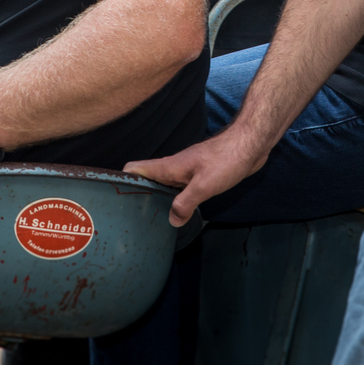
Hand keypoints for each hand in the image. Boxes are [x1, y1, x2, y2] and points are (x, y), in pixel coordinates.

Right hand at [125, 126, 271, 226]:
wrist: (250, 144)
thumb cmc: (226, 160)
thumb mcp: (204, 186)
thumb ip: (185, 203)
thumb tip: (171, 220)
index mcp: (169, 167)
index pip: (135, 169)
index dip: (120, 180)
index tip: (113, 198)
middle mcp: (174, 168)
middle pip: (146, 179)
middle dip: (137, 195)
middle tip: (132, 218)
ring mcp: (187, 171)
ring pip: (164, 185)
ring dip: (157, 198)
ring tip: (152, 220)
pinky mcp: (200, 175)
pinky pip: (180, 188)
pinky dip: (175, 199)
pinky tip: (180, 213)